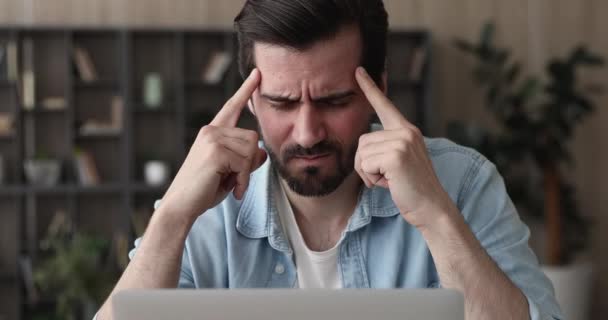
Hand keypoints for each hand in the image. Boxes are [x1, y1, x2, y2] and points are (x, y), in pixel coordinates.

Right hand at [159, 69, 266, 221]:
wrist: (181, 206)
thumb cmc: (204, 191)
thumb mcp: (231, 173)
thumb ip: (246, 160)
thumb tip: (262, 151)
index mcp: (213, 132)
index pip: (232, 107)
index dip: (246, 90)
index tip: (257, 74)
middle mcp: (211, 130)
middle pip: (253, 137)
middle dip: (250, 163)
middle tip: (236, 181)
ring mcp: (212, 138)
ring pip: (252, 149)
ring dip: (247, 173)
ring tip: (232, 185)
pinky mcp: (215, 150)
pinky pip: (245, 162)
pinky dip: (243, 180)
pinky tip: (232, 190)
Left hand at [354, 67, 457, 228]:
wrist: (432, 208)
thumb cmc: (412, 189)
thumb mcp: (399, 162)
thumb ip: (385, 147)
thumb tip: (363, 145)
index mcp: (407, 130)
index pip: (384, 104)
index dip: (370, 88)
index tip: (358, 70)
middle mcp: (406, 131)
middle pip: (362, 140)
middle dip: (366, 164)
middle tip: (387, 177)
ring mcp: (402, 141)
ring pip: (361, 153)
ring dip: (368, 173)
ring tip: (389, 180)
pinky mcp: (396, 156)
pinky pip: (364, 164)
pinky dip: (370, 179)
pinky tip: (389, 184)